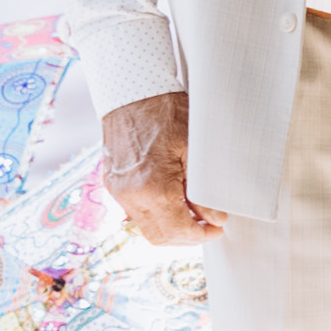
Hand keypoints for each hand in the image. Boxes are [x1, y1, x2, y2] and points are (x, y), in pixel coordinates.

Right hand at [102, 92, 224, 243]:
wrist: (131, 92)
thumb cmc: (166, 113)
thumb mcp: (194, 150)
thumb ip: (203, 190)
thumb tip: (215, 218)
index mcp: (152, 189)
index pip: (179, 231)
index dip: (201, 235)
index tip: (217, 229)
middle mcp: (130, 196)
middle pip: (159, 237)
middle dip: (186, 237)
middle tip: (208, 225)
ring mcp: (117, 191)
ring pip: (145, 227)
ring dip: (170, 227)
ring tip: (193, 213)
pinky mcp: (112, 184)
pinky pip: (134, 212)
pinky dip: (155, 214)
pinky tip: (173, 201)